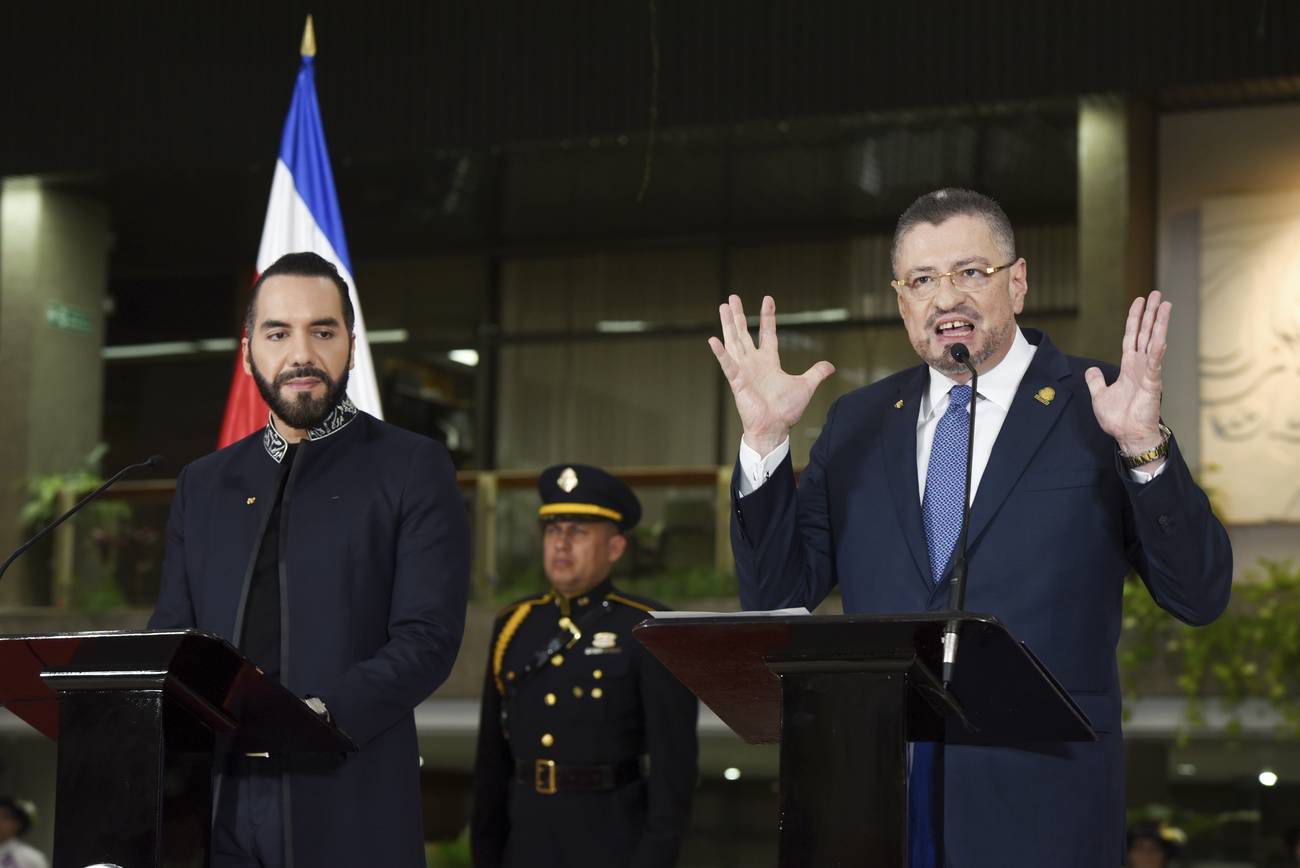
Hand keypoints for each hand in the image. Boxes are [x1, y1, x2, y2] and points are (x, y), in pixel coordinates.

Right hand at [707, 295, 834, 455]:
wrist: (774, 428)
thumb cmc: (785, 411)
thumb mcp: (805, 386)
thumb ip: (816, 373)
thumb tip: (830, 366)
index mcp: (769, 362)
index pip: (768, 333)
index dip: (768, 317)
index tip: (767, 299)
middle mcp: (754, 363)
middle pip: (744, 333)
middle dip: (739, 315)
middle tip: (732, 297)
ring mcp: (744, 371)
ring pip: (733, 342)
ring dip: (728, 325)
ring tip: (723, 307)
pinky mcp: (737, 382)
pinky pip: (728, 365)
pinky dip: (721, 353)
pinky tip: (713, 340)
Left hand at [1084, 291, 1169, 458]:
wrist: (1128, 436)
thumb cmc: (1118, 418)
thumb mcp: (1100, 395)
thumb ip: (1096, 381)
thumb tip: (1091, 369)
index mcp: (1129, 366)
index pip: (1132, 336)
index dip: (1135, 319)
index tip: (1139, 301)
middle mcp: (1141, 365)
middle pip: (1146, 333)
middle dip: (1151, 313)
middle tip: (1157, 294)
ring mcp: (1148, 373)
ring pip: (1155, 342)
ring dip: (1159, 324)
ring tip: (1166, 305)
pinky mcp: (1153, 383)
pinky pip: (1155, 364)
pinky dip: (1158, 350)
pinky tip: (1162, 336)